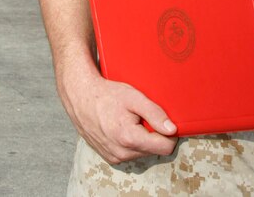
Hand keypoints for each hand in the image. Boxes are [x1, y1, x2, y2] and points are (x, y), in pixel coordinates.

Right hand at [60, 62, 177, 164]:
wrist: (81, 97)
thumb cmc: (106, 95)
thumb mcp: (134, 98)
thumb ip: (155, 113)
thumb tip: (172, 129)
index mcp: (130, 139)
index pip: (165, 147)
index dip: (169, 133)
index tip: (164, 121)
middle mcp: (122, 153)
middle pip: (154, 150)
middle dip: (153, 133)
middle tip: (142, 115)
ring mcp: (115, 157)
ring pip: (142, 152)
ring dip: (141, 138)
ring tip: (130, 119)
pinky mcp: (109, 157)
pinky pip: (130, 153)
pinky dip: (130, 142)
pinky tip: (122, 126)